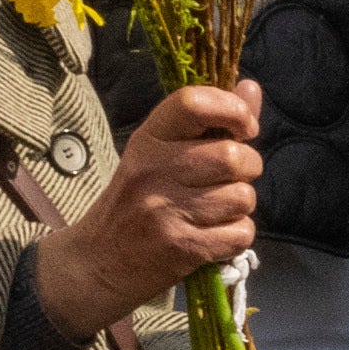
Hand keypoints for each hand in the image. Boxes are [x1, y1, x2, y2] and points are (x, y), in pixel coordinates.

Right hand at [32, 81, 262, 334]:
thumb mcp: (159, 154)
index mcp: (148, 139)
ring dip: (239, 206)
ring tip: (214, 210)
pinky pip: (241, 233)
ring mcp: (166, 210)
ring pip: (243, 197)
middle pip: (233, 157)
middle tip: (230, 179)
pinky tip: (213, 235)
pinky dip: (236, 237)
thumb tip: (250, 87)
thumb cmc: (135, 202)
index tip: (245, 126)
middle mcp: (154, 170)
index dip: (233, 110)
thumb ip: (209, 122)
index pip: (193, 103)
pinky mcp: (181, 247)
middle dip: (248, 168)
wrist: (98, 262)